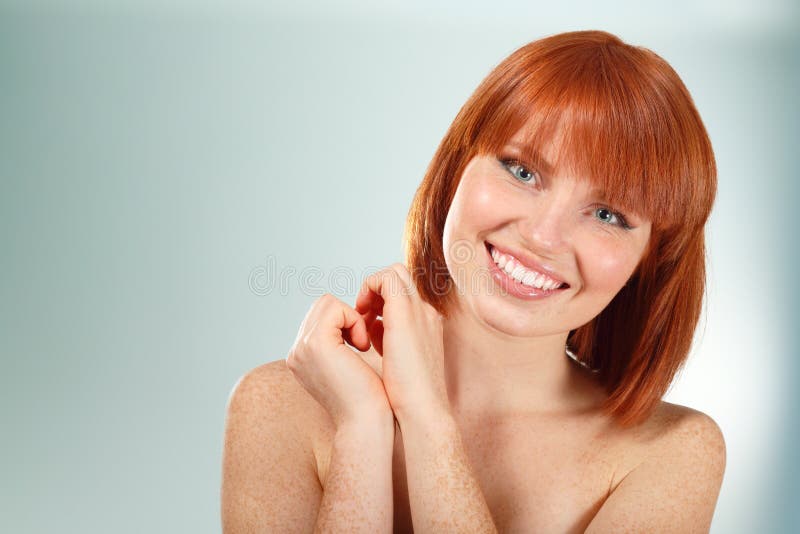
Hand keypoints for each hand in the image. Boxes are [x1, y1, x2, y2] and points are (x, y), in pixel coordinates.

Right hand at [286, 293, 391, 428]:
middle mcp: (295, 352)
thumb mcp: (345, 365)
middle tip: (362, 345)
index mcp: (300, 357)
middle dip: (347, 317)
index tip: (359, 346)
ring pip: (328, 303)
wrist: (366, 422)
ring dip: (352, 319)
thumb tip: (345, 323)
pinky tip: (363, 347)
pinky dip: (354, 321)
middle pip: (321, 305)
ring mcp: (302, 348)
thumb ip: (337, 344)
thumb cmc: (366, 397)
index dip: (344, 322)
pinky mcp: (316, 344)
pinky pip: (336, 309)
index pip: (319, 316)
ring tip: (362, 346)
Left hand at [355, 263, 449, 422]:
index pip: (405, 298)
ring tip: (359, 315)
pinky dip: (368, 288)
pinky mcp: (405, 311)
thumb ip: (386, 342)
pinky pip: (386, 279)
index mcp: (427, 326)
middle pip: (401, 280)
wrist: (422, 411)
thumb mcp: (397, 363)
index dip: (382, 304)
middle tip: (361, 315)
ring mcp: (418, 310)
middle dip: (377, 291)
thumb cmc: (407, 398)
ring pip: (395, 274)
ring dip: (372, 289)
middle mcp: (426, 313)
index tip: (366, 325)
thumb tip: (370, 331)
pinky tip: (359, 314)